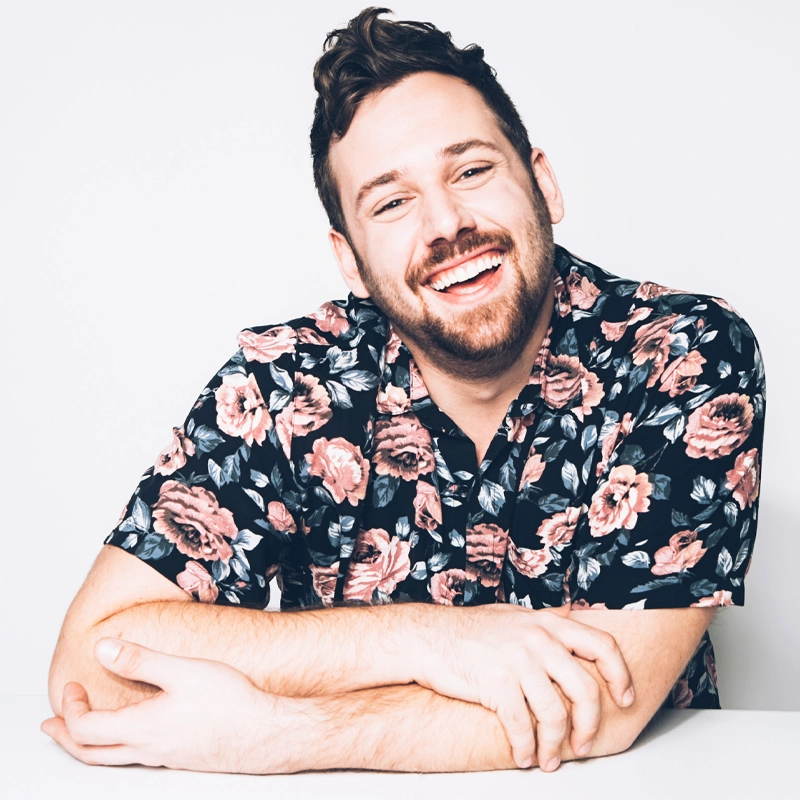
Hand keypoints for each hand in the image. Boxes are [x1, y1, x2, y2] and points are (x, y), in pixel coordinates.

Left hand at [41, 639, 300, 772]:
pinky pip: (136, 758)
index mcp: (142, 729)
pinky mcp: (180, 758)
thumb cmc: (230, 703)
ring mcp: (163, 758)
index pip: (85, 728)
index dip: (70, 708)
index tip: (72, 686)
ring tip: (85, 729)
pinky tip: (134, 731)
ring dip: (89, 744)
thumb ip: (141, 660)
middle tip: (51, 725)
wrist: (266, 734)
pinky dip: (118, 746)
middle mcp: (147, 750)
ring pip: (112, 759)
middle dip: (65, 737)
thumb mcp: (183, 672)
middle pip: (90, 754)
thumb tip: (103, 648)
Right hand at [411, 603, 634, 771]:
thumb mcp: (514, 615)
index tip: (625, 698)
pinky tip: (523, 756)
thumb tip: (573, 615)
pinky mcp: (496, 682)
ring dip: (555, 746)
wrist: (428, 637)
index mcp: (547, 623)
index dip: (621, 675)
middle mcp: (538, 639)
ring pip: (555, 714)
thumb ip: (545, 620)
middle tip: (583, 745)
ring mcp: (518, 660)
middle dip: (589, 726)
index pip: (602, 645)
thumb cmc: (469, 630)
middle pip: (585, 689)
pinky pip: (522, 726)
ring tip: (549, 759)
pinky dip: (526, 748)